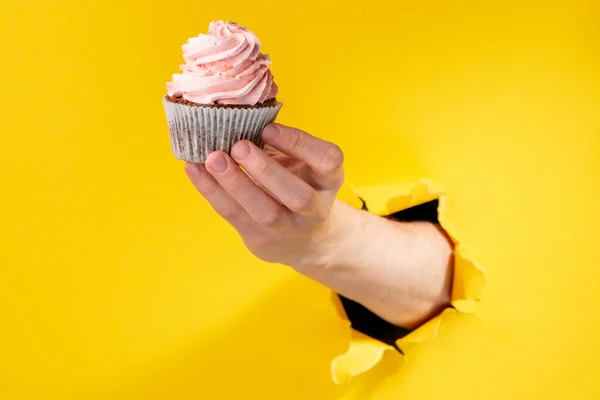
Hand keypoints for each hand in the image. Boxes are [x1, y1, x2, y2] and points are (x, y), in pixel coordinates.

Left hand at [185, 123, 345, 267]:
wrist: (301, 238)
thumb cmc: (294, 183)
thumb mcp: (300, 162)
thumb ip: (278, 142)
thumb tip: (237, 112)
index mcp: (329, 180)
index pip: (327, 160)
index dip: (299, 143)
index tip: (268, 128)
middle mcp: (315, 208)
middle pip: (297, 196)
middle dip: (266, 170)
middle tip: (238, 147)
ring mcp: (289, 229)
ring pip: (265, 212)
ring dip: (236, 183)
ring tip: (213, 159)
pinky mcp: (261, 240)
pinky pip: (234, 215)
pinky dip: (211, 191)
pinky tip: (194, 169)